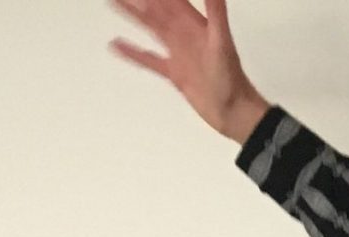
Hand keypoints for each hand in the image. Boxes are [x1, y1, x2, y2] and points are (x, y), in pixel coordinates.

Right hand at [109, 0, 271, 143]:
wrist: (234, 112)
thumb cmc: (232, 78)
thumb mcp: (221, 41)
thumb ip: (216, 12)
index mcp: (196, 25)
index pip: (174, 0)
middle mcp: (185, 35)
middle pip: (158, 10)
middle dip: (141, 0)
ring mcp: (178, 53)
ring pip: (151, 29)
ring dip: (133, 16)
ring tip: (114, 4)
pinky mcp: (173, 72)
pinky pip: (148, 60)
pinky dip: (133, 52)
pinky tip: (117, 45)